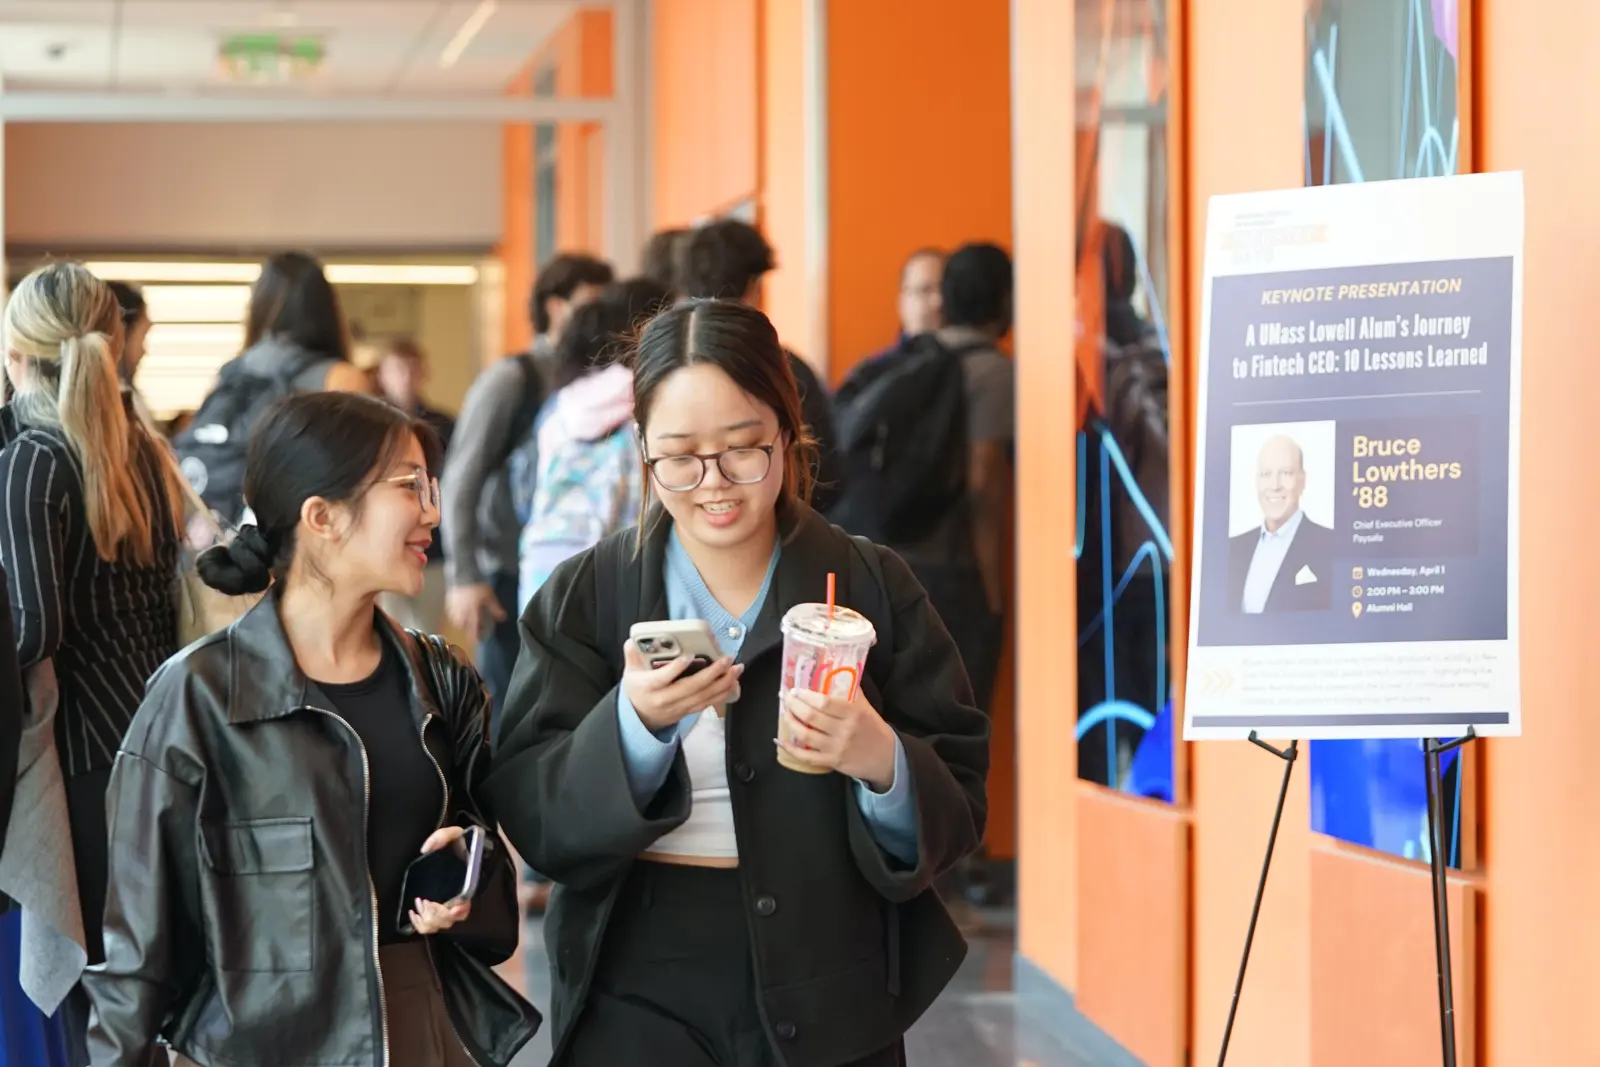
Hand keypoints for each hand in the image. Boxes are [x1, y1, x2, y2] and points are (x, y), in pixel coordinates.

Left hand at [410, 826, 473, 934]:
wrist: (455, 849)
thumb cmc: (457, 844)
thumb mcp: (452, 834)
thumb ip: (442, 836)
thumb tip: (426, 849)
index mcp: (465, 886)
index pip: (464, 909)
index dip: (458, 912)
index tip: (452, 907)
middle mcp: (456, 901)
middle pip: (448, 921)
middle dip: (436, 914)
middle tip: (425, 901)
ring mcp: (444, 907)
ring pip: (437, 926)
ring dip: (426, 919)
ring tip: (419, 904)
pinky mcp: (433, 909)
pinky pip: (426, 926)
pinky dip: (418, 924)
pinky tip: (413, 913)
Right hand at [446, 583, 505, 642]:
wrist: (464, 575)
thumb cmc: (478, 586)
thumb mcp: (490, 596)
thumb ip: (495, 608)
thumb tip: (503, 618)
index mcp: (472, 610)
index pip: (473, 627)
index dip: (475, 636)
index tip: (478, 641)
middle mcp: (462, 611)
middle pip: (464, 626)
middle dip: (469, 629)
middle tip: (476, 627)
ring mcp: (454, 608)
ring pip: (456, 622)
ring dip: (463, 624)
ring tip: (469, 620)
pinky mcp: (449, 604)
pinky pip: (451, 615)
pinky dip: (456, 617)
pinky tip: (461, 613)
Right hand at [622, 641, 742, 731]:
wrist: (640, 719)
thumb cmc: (638, 690)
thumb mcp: (630, 672)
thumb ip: (632, 655)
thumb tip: (632, 641)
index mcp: (649, 687)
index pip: (662, 679)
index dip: (675, 669)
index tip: (689, 656)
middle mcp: (665, 699)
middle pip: (690, 688)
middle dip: (712, 674)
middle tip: (727, 659)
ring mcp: (678, 707)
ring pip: (703, 697)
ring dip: (723, 683)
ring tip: (736, 669)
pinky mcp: (688, 711)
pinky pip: (707, 703)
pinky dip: (722, 693)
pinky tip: (733, 682)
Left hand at [778, 688, 897, 790]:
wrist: (886, 757)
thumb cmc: (874, 728)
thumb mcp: (866, 707)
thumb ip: (851, 691)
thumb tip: (835, 671)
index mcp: (853, 713)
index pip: (825, 702)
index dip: (806, 696)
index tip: (796, 690)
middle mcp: (844, 730)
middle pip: (812, 717)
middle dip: (794, 706)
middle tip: (787, 698)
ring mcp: (836, 748)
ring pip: (806, 736)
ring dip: (791, 723)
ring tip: (784, 713)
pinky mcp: (832, 762)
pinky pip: (806, 757)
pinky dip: (790, 749)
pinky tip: (780, 740)